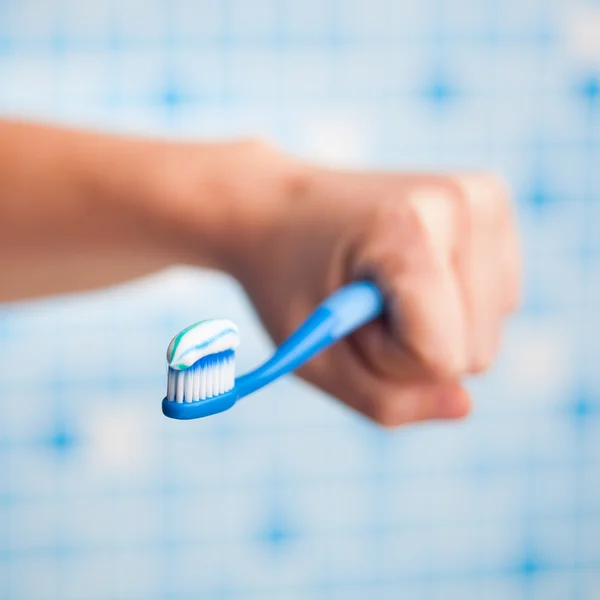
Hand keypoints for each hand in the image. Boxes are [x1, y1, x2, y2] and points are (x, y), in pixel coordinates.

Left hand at [160, 141, 520, 425]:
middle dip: (410, 347)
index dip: (383, 357)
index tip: (347, 315)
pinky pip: (496, 307)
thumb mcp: (314, 356)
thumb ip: (386, 400)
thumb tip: (464, 406)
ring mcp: (487, 202)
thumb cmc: (289, 279)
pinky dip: (451, 309)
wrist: (280, 209)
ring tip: (381, 282)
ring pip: (487, 336)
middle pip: (474, 354)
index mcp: (409, 227)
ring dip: (431, 330)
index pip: (438, 356)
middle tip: (360, 298)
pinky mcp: (494, 212)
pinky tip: (409, 270)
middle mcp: (465, 203)